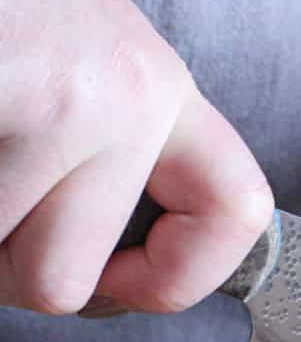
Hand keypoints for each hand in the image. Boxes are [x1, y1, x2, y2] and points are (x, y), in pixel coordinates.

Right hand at [0, 0, 271, 316]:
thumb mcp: (74, 57)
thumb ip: (103, 157)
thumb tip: (96, 281)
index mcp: (157, 87)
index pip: (236, 211)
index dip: (182, 276)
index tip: (123, 282)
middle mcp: (128, 94)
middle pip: (63, 283)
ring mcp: (61, 96)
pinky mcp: (2, 87)